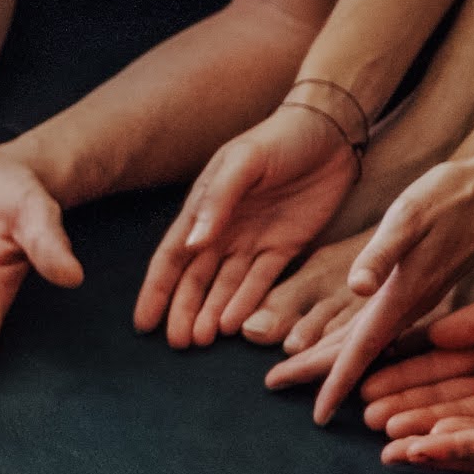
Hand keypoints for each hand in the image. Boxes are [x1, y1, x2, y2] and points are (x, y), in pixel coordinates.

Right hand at [139, 102, 360, 348]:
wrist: (329, 129)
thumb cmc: (278, 138)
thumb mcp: (242, 162)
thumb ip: (217, 201)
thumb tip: (191, 245)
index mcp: (203, 208)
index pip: (172, 256)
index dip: (156, 289)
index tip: (143, 323)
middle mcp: (222, 230)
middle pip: (196, 280)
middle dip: (183, 311)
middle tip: (179, 344)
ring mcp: (252, 241)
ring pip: (225, 287)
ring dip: (212, 313)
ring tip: (201, 340)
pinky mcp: (284, 247)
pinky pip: (262, 282)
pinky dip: (248, 303)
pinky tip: (236, 325)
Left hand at [296, 147, 473, 421]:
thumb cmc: (449, 198)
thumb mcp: (409, 218)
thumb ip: (382, 254)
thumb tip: (356, 287)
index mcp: (401, 297)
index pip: (361, 351)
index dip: (336, 382)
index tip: (316, 416)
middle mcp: (409, 306)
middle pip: (358, 352)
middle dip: (317, 371)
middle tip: (273, 385)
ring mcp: (417, 299)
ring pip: (369, 341)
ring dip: (334, 357)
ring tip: (296, 369)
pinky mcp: (421, 286)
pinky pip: (382, 326)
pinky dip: (358, 339)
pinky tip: (344, 340)